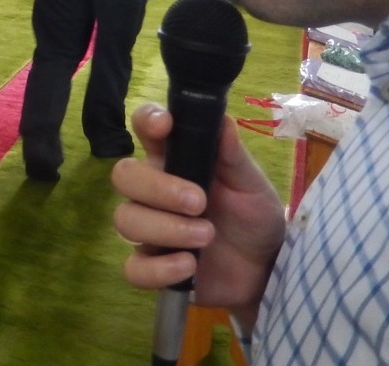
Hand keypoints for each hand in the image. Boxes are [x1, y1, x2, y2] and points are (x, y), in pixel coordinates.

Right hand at [110, 105, 285, 317]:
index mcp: (175, 159)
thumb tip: (221, 119)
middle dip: (157, 188)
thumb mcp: (251, 185)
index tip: (164, 126)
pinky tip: (188, 266)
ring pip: (125, 220)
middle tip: (199, 203)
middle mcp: (153, 190)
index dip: (146, 121)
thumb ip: (233, 155)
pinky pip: (134, 268)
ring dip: (166, 228)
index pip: (145, 129)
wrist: (265, 270)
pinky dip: (159, 268)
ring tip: (207, 236)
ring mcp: (148, 229)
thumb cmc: (254, 218)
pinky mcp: (151, 266)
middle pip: (123, 175)